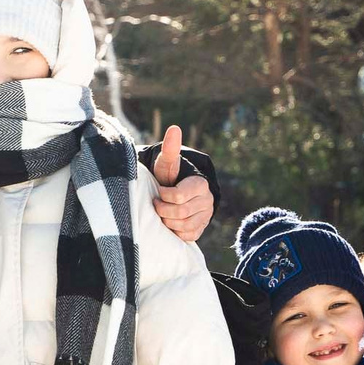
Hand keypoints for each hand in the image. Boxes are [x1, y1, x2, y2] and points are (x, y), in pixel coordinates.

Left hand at [150, 125, 212, 242]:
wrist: (177, 194)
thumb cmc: (169, 177)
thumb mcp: (167, 164)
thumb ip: (170, 150)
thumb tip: (174, 129)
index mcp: (200, 185)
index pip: (177, 196)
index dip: (163, 196)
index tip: (159, 192)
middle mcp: (207, 201)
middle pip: (179, 212)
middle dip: (163, 210)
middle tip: (156, 205)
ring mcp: (206, 216)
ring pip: (182, 225)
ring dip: (167, 221)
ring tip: (162, 213)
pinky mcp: (201, 229)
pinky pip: (186, 236)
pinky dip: (174, 231)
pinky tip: (170, 222)